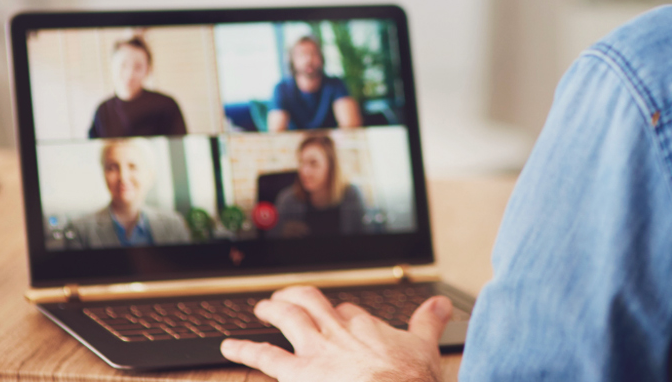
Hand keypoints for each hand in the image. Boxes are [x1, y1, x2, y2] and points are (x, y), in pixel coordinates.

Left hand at [221, 285, 452, 381]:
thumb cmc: (410, 381)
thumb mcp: (426, 347)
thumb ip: (430, 323)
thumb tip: (442, 304)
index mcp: (367, 326)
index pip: (348, 311)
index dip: (342, 313)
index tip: (339, 317)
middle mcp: (338, 331)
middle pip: (312, 302)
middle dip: (298, 297)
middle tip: (287, 297)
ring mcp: (315, 351)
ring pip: (287, 318)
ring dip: (272, 310)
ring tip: (261, 307)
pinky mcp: (298, 373)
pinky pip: (265, 357)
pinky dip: (244, 350)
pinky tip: (229, 347)